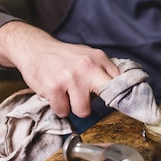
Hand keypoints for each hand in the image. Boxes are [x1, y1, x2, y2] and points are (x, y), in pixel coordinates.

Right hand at [0, 21, 119, 117]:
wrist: (34, 48)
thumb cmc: (64, 57)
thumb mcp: (89, 56)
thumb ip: (105, 71)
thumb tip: (124, 92)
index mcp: (99, 59)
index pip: (121, 83)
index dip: (123, 98)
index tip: (126, 108)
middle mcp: (88, 66)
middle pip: (108, 98)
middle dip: (102, 105)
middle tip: (92, 103)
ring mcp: (70, 78)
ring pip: (83, 111)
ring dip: (74, 107)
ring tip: (67, 95)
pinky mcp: (54, 88)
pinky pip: (63, 111)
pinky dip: (59, 107)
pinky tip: (56, 95)